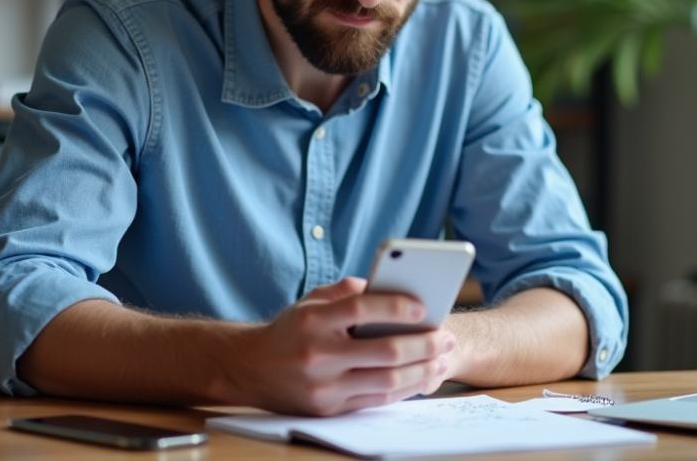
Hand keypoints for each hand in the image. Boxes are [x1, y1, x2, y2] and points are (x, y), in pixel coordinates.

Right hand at [225, 277, 453, 415]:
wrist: (250, 369)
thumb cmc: (290, 330)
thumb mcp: (311, 301)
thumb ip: (347, 291)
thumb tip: (387, 287)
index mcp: (314, 320)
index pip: (362, 308)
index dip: (396, 307)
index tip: (422, 307)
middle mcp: (319, 354)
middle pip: (384, 350)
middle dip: (423, 345)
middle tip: (446, 337)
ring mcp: (324, 386)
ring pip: (386, 381)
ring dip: (421, 371)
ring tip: (440, 360)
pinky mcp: (329, 409)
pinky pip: (376, 400)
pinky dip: (403, 389)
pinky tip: (420, 378)